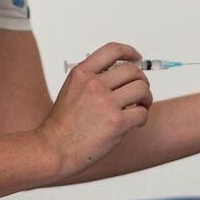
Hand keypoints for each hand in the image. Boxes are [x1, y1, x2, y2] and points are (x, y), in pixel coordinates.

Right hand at [36, 42, 152, 178]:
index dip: (130, 52)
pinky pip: (142, 113)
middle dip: (141, 80)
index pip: (112, 50)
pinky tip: (134, 123)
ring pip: (142, 89)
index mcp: (82, 73)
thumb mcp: (71, 90)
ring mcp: (106, 103)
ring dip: (146, 98)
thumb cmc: (63, 124)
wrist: (53, 148)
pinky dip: (142, 117)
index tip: (137, 59)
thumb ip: (92, 79)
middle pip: (133, 70)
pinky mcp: (117, 122)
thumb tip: (122, 76)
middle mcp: (94, 84)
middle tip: (139, 93)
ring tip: (140, 107)